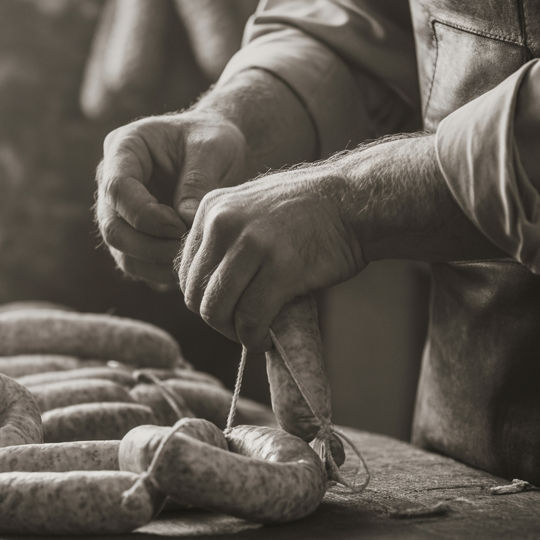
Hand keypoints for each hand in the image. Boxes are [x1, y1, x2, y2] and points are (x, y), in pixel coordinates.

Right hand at [95, 111, 251, 287]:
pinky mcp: (134, 236)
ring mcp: (119, 213)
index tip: (181, 226)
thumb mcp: (213, 146)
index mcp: (124, 148)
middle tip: (188, 249)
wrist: (216, 148)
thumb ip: (198, 181)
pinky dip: (161, 272)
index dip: (146, 215)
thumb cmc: (212, 137)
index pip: (117, 189)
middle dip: (151, 246)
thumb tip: (185, 223)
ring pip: (122, 253)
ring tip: (192, 260)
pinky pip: (138, 264)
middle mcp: (112, 182)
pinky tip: (189, 265)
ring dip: (156, 265)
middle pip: (113, 228)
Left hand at [176, 165, 365, 351]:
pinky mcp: (280, 268)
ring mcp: (251, 244)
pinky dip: (254, 337)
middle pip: (195, 294)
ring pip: (216, 310)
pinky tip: (266, 338)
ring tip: (253, 334)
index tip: (228, 307)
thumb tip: (205, 291)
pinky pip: (250, 318)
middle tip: (240, 326)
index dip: (203, 299)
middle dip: (215, 320)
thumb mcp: (251, 210)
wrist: (355, 202)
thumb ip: (223, 242)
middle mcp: (223, 223)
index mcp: (211, 208)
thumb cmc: (309, 213)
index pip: (184, 271)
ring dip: (233, 333)